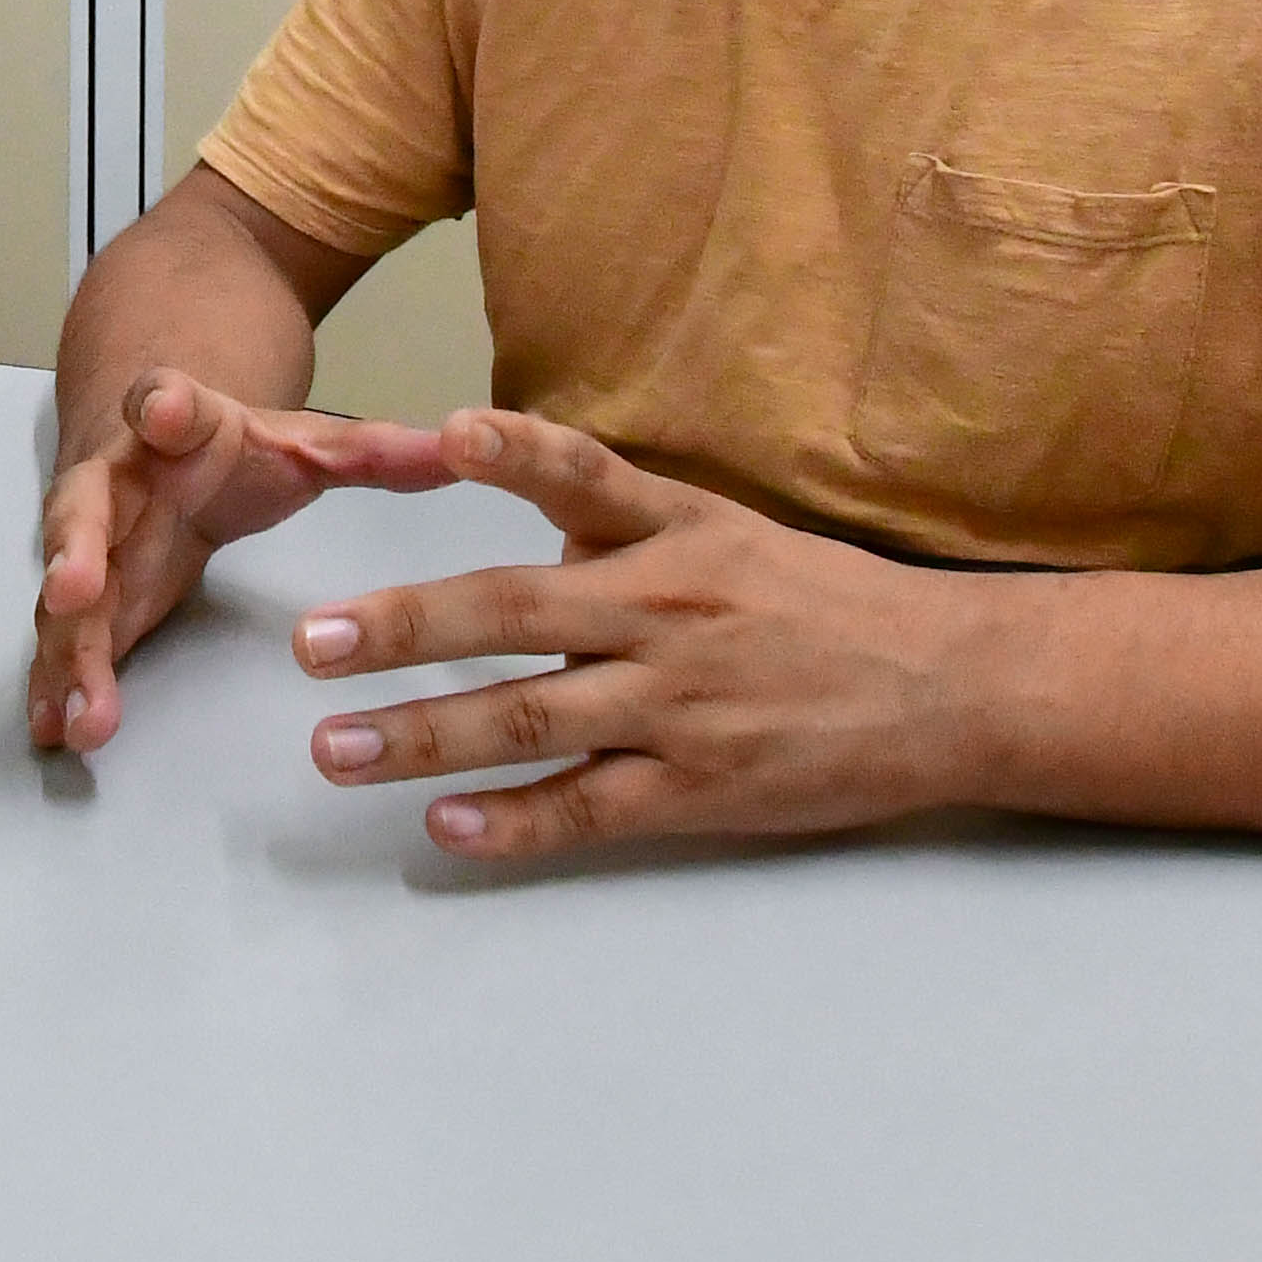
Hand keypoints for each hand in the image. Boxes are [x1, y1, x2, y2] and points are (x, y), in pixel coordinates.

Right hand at [32, 372, 442, 754]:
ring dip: (68, 652)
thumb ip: (377, 452)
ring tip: (80, 713)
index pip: (167, 403)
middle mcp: (118, 480)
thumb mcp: (308, 445)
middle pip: (84, 510)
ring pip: (67, 596)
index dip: (161, 405)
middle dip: (76, 549)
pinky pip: (64, 643)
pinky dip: (55, 687)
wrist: (155, 438)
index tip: (159, 410)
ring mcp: (91, 544)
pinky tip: (55, 732)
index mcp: (178, 426)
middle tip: (73, 588)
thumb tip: (463, 449)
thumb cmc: (234, 448)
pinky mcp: (85, 601)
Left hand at [291, 408, 994, 856]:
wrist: (947, 687)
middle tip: (314, 643)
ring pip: (531, 718)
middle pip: (520, 612)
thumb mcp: (727, 531)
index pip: (587, 482)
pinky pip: (588, 808)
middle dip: (407, 627)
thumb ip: (620, 524)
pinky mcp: (700, 791)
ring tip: (336, 749)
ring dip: (424, 735)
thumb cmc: (823, 601)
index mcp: (679, 538)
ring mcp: (681, 709)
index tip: (448, 434)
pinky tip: (445, 828)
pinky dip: (513, 821)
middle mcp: (671, 614)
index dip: (520, 454)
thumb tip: (523, 519)